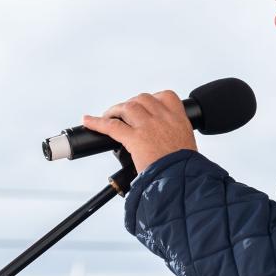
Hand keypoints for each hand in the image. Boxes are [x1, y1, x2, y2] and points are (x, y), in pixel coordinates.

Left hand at [81, 91, 197, 171]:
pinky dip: (97, 123)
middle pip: (143, 99)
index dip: (154, 98)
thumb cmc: (185, 169)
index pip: (166, 96)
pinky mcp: (134, 138)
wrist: (181, 179)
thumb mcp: (187, 146)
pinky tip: (88, 121)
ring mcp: (148, 126)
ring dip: (116, 110)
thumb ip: (174, 139)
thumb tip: (163, 143)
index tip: (147, 105)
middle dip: (131, 104)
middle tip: (124, 114)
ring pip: (127, 107)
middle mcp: (163, 119)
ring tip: (109, 116)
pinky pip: (112, 126)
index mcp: (178, 120)